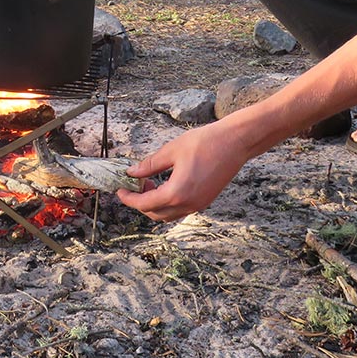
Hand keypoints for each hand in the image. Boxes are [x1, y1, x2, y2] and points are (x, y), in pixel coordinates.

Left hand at [117, 121, 250, 221]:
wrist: (236, 142)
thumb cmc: (205, 143)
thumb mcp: (171, 150)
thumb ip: (149, 165)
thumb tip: (132, 172)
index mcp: (177, 193)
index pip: (145, 204)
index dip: (129, 199)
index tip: (120, 190)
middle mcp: (188, 204)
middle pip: (155, 214)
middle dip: (140, 202)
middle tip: (134, 184)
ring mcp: (198, 205)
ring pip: (168, 215)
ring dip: (154, 204)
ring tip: (150, 182)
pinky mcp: (205, 201)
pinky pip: (180, 209)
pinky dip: (168, 203)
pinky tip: (165, 184)